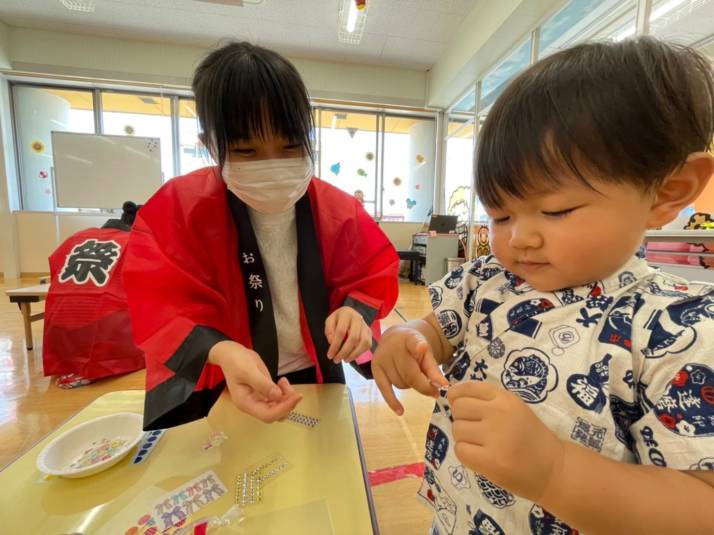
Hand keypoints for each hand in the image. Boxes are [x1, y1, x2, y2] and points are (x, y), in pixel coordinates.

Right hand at [208, 341, 302, 422]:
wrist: (232, 353)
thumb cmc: (236, 362)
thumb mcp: (248, 371)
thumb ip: (262, 384)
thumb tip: (277, 396)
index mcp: (245, 403)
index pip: (267, 415)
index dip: (283, 409)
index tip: (295, 397)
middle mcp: (253, 404)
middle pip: (275, 414)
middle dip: (287, 404)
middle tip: (294, 390)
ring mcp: (259, 399)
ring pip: (278, 407)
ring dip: (287, 398)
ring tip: (284, 381)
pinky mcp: (265, 392)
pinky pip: (278, 399)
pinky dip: (285, 393)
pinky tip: (283, 381)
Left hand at [324, 306, 371, 362]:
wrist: (349, 314)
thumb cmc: (338, 320)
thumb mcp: (329, 321)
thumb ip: (329, 330)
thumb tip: (332, 342)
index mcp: (346, 314)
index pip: (341, 331)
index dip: (335, 345)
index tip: (330, 355)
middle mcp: (358, 318)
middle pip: (353, 338)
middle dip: (344, 352)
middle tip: (336, 360)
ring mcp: (365, 326)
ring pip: (363, 342)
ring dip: (353, 354)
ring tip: (344, 360)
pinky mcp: (369, 332)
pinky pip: (368, 345)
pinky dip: (360, 353)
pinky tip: (351, 356)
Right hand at [372, 325, 447, 414]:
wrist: (394, 338)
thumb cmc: (414, 347)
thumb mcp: (426, 353)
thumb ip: (433, 369)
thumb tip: (443, 386)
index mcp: (409, 338)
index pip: (414, 341)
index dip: (418, 346)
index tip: (422, 347)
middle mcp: (392, 347)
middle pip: (410, 375)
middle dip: (423, 386)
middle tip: (434, 390)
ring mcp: (381, 358)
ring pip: (400, 384)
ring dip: (410, 386)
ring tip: (412, 376)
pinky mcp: (375, 369)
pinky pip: (384, 388)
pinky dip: (392, 401)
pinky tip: (400, 411)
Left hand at [448, 380, 564, 501]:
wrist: (554, 469)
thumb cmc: (531, 437)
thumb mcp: (514, 409)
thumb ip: (488, 401)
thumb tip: (453, 397)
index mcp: (505, 398)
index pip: (468, 388)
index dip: (457, 395)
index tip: (458, 403)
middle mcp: (499, 413)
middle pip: (458, 408)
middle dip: (461, 418)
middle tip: (474, 429)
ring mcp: (494, 438)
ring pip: (457, 429)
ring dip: (463, 437)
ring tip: (480, 444)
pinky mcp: (490, 461)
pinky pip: (460, 450)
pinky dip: (466, 453)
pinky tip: (479, 456)